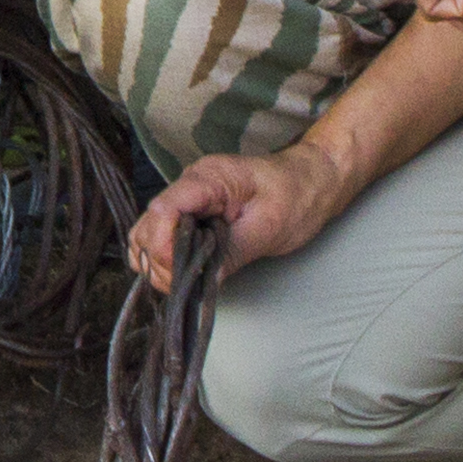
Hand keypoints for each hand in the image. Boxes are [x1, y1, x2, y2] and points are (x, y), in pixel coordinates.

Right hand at [130, 142, 342, 288]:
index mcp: (207, 179)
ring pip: (148, 233)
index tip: (182, 274)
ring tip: (190, 280)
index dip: (164, 247)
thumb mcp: (269, 228)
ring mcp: (188, 199)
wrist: (314, 178)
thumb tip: (202, 281)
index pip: (163, 210)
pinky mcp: (193, 213)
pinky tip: (188, 272)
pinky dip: (166, 258)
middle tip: (190, 283)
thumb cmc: (297, 195)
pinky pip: (163, 236)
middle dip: (160, 260)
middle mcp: (189, 185)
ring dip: (160, 262)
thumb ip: (232, 253)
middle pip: (148, 224)